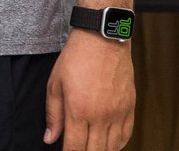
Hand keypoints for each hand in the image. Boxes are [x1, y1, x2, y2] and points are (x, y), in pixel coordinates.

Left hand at [44, 30, 134, 149]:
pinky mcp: (129, 107)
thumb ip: (53, 114)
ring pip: (111, 147)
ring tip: (91, 148)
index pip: (74, 148)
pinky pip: (126, 135)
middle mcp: (100, 116)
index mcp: (78, 110)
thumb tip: (49, 138)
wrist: (102, 39)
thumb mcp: (55, 84)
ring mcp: (117, 113)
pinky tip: (109, 145)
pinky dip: (117, 145)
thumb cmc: (76, 58)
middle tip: (77, 150)